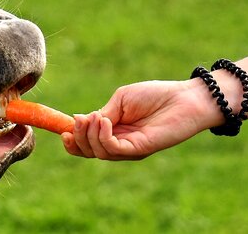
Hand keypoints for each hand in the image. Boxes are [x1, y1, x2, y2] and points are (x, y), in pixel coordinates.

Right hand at [61, 79, 220, 159]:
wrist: (184, 98)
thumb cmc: (155, 95)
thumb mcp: (121, 100)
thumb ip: (103, 113)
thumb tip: (82, 120)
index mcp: (113, 131)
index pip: (87, 143)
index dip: (72, 139)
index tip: (63, 130)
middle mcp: (119, 143)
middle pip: (88, 151)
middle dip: (78, 137)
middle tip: (80, 120)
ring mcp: (129, 149)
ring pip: (99, 152)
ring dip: (90, 135)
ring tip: (95, 117)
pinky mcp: (139, 150)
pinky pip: (113, 149)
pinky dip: (103, 136)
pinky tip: (104, 121)